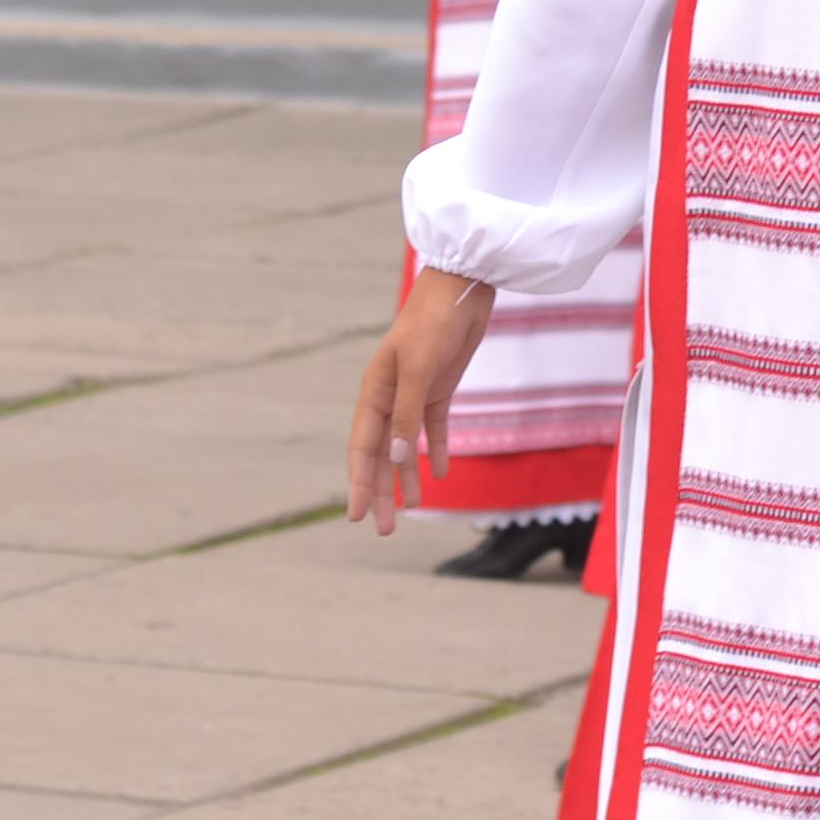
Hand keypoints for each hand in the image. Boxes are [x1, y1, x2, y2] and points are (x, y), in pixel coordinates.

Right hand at [347, 270, 498, 532]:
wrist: (463, 289)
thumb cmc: (433, 323)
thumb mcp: (418, 370)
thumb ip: (406, 416)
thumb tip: (395, 460)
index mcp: (374, 391)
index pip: (363, 447)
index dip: (359, 483)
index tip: (356, 517)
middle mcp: (390, 397)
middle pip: (381, 454)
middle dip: (382, 491)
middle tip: (385, 530)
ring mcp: (415, 394)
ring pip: (405, 446)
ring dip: (406, 477)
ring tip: (412, 510)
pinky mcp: (440, 389)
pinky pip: (433, 428)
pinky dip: (435, 450)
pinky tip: (439, 473)